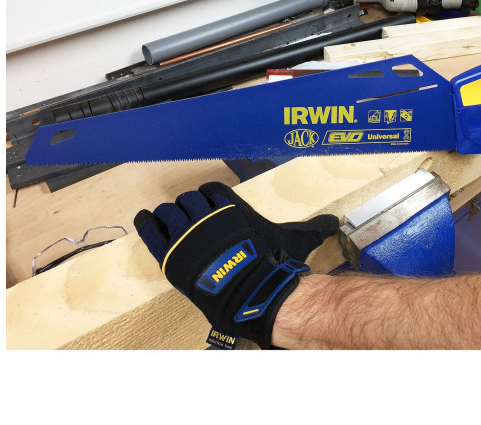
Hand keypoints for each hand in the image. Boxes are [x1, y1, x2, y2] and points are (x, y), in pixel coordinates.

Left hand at [134, 182, 337, 348]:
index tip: (206, 203)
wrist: (254, 292)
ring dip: (168, 215)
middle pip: (188, 199)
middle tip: (189, 220)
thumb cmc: (275, 264)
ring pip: (169, 211)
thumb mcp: (297, 239)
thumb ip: (314, 226)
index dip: (208, 196)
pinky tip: (144, 221)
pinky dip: (146, 222)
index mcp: (231, 206)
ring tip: (169, 224)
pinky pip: (151, 230)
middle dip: (188, 207)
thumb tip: (336, 222)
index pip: (211, 189)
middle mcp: (207, 214)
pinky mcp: (171, 254)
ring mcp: (187, 233)